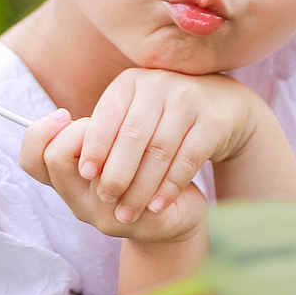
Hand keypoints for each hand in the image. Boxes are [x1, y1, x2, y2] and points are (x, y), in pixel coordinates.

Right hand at [21, 109, 208, 246]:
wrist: (176, 214)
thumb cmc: (138, 169)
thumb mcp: (108, 146)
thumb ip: (89, 133)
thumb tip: (64, 113)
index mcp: (67, 182)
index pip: (32, 160)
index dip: (40, 132)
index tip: (64, 114)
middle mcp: (79, 202)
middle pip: (56, 158)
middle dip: (82, 129)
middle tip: (108, 127)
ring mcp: (106, 215)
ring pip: (95, 169)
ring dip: (118, 143)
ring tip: (136, 140)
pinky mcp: (139, 221)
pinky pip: (137, 185)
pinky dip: (149, 161)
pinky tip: (162, 154)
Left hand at [78, 70, 262, 223]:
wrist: (223, 109)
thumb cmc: (162, 122)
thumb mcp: (132, 118)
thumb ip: (104, 135)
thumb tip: (72, 164)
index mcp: (129, 83)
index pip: (106, 113)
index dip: (94, 144)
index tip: (85, 174)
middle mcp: (158, 84)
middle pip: (132, 134)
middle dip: (116, 172)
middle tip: (104, 199)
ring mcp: (188, 99)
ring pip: (159, 150)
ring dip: (141, 186)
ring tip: (128, 212)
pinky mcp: (213, 120)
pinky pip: (188, 158)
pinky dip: (170, 186)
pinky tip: (157, 205)